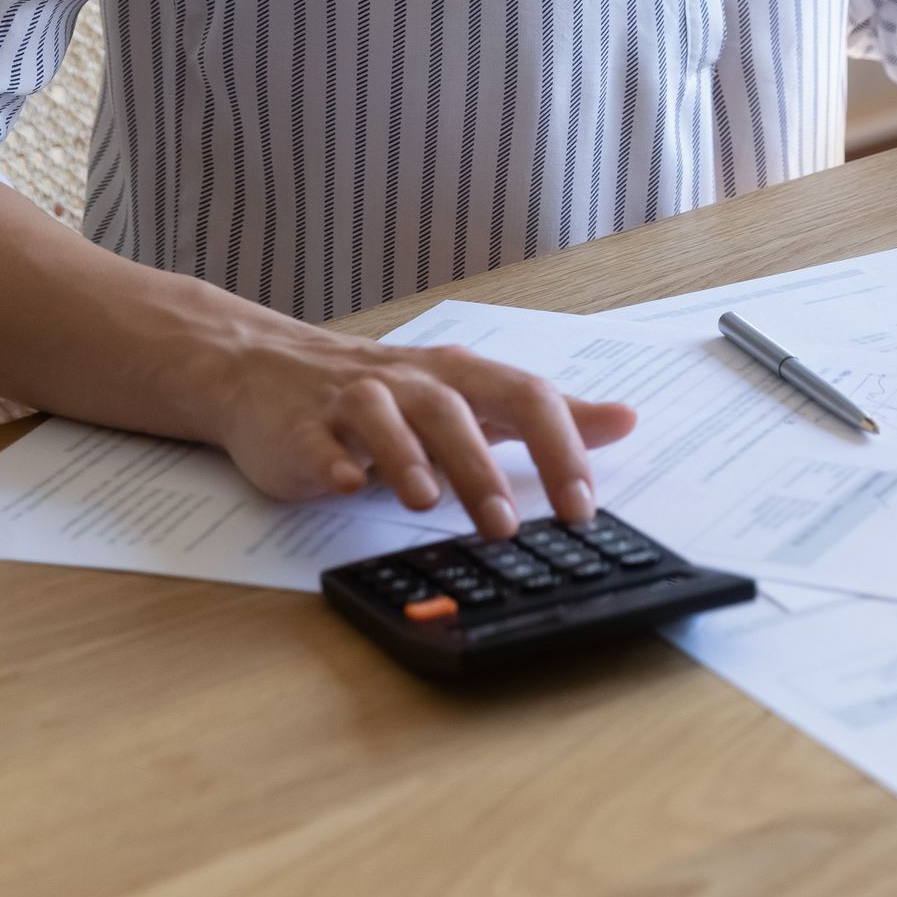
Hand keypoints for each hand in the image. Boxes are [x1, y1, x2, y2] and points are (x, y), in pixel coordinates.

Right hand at [214, 327, 636, 534]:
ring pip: (385, 419)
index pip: (522, 398)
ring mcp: (353, 402)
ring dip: (407, 459)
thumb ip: (545, 414)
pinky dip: (332, 461)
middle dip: (480, 467)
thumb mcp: (473, 396)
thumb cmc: (388, 391)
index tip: (582, 505)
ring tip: (426, 503)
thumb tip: (624, 420)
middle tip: (504, 524)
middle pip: (454, 411)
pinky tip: (346, 484)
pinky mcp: (302, 429)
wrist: (272, 371)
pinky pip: (317, 442)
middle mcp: (411, 382)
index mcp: (461, 377)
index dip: (556, 448)